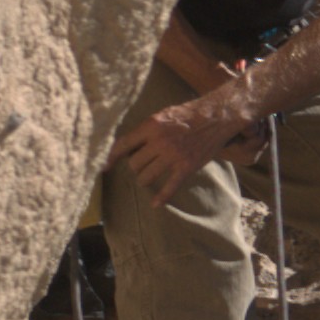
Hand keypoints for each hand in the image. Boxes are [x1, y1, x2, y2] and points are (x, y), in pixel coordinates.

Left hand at [113, 89, 240, 199]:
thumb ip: (146, 129)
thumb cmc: (188, 115)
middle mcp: (160, 141)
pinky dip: (161, 197)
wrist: (216, 118)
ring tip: (148, 176)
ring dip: (144, 179)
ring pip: (146, 176)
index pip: (123, 144)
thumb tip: (128, 144)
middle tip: (141, 164)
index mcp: (151, 126)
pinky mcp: (186, 167)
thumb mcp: (163, 115)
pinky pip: (169, 187)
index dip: (111, 157)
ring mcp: (173, 156)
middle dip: (135, 166)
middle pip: (134, 164)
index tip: (103, 167)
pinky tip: (155, 204)